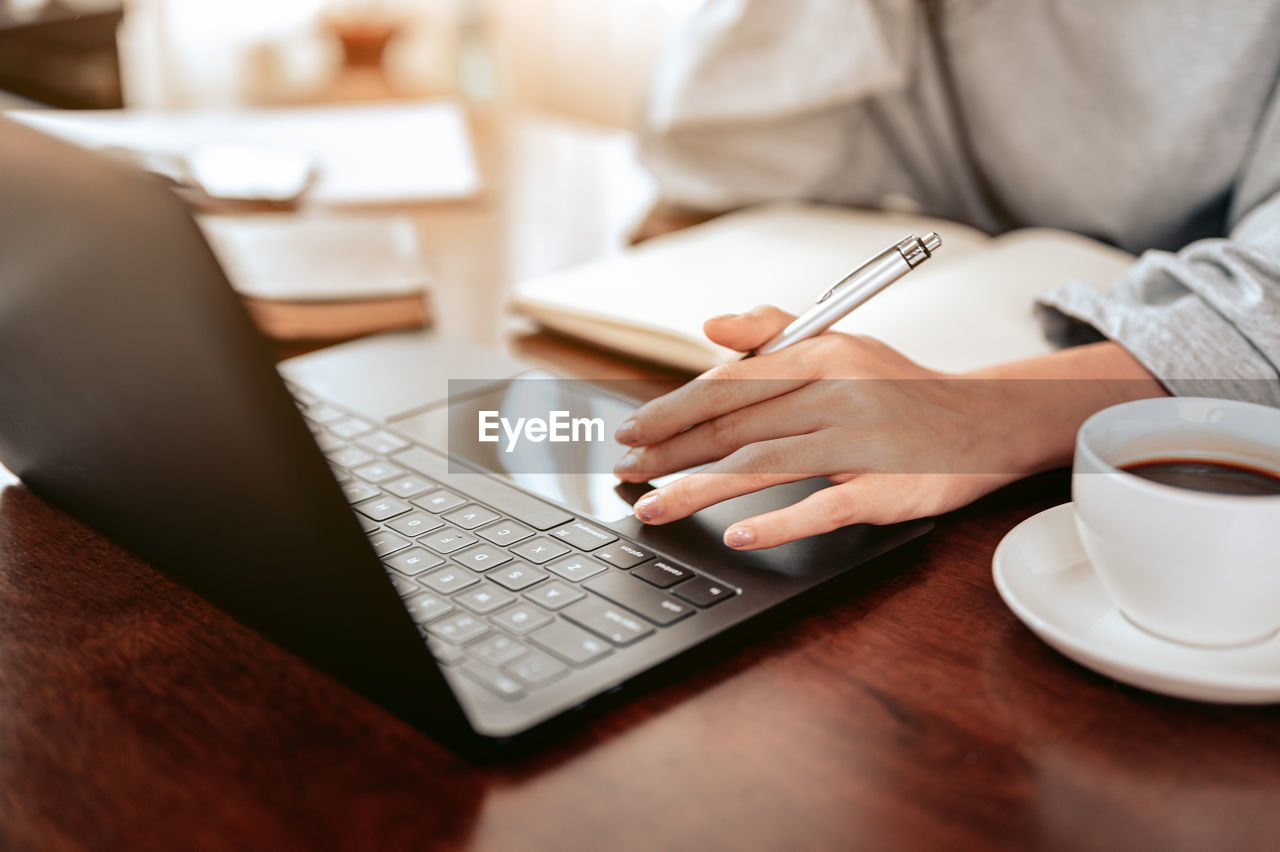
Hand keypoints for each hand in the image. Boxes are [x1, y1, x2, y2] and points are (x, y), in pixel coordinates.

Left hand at [612, 305, 1166, 549]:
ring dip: (698, 489)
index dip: (671, 409)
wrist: (982, 422)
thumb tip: (707, 328)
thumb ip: (771, 330)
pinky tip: (738, 536)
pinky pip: (822, 506)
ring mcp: (861, 443)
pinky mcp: (884, 489)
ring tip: (652, 509)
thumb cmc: (896, 387)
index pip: (729, 382)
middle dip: (669, 454)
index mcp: (821, 354)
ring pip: (762, 463)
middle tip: (624, 476)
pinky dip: (777, 522)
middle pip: (734, 426)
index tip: (631, 433)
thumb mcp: (840, 341)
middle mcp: (837, 392)